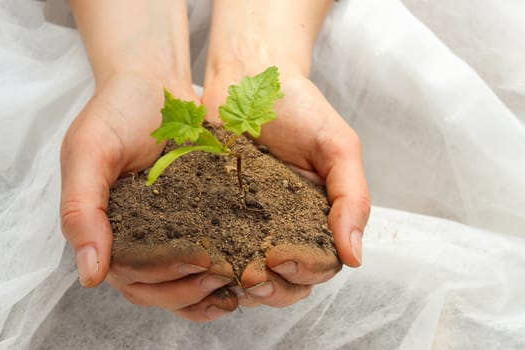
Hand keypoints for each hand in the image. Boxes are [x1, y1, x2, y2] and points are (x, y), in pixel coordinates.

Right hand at [60, 75, 237, 320]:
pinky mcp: (195, 217)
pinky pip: (207, 254)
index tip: (200, 266)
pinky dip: (224, 271)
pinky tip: (246, 273)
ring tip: (241, 287)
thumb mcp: (89, 152)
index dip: (165, 280)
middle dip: (191, 290)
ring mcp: (166, 231)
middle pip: (159, 288)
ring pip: (183, 282)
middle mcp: (135, 239)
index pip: (132, 276)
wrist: (152, 82)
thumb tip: (89, 276)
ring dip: (209, 292)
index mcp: (105, 231)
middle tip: (225, 276)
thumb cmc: (114, 113)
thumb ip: (81, 209)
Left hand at [202, 72, 369, 307]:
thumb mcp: (338, 146)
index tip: (281, 258)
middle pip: (286, 283)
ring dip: (242, 286)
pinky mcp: (213, 214)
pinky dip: (211, 266)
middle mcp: (284, 228)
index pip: (319, 266)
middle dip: (273, 289)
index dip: (304, 272)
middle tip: (252, 276)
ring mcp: (247, 225)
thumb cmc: (299, 108)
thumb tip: (356, 257)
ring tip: (227, 276)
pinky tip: (203, 264)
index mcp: (317, 219)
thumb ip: (352, 198)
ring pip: (250, 276)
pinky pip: (215, 251)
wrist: (248, 78)